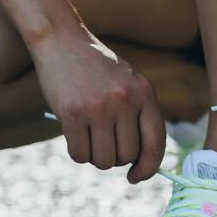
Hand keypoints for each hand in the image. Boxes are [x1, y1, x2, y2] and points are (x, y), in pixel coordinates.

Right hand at [32, 30, 165, 182]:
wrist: (61, 39)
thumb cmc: (93, 67)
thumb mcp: (126, 83)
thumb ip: (137, 115)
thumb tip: (139, 164)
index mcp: (144, 92)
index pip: (155, 143)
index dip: (148, 167)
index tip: (136, 176)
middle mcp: (126, 100)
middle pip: (126, 156)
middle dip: (113, 158)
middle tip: (101, 141)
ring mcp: (100, 107)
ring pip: (103, 160)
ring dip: (94, 156)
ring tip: (88, 136)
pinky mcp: (74, 113)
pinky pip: (80, 155)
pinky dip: (77, 152)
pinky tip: (73, 135)